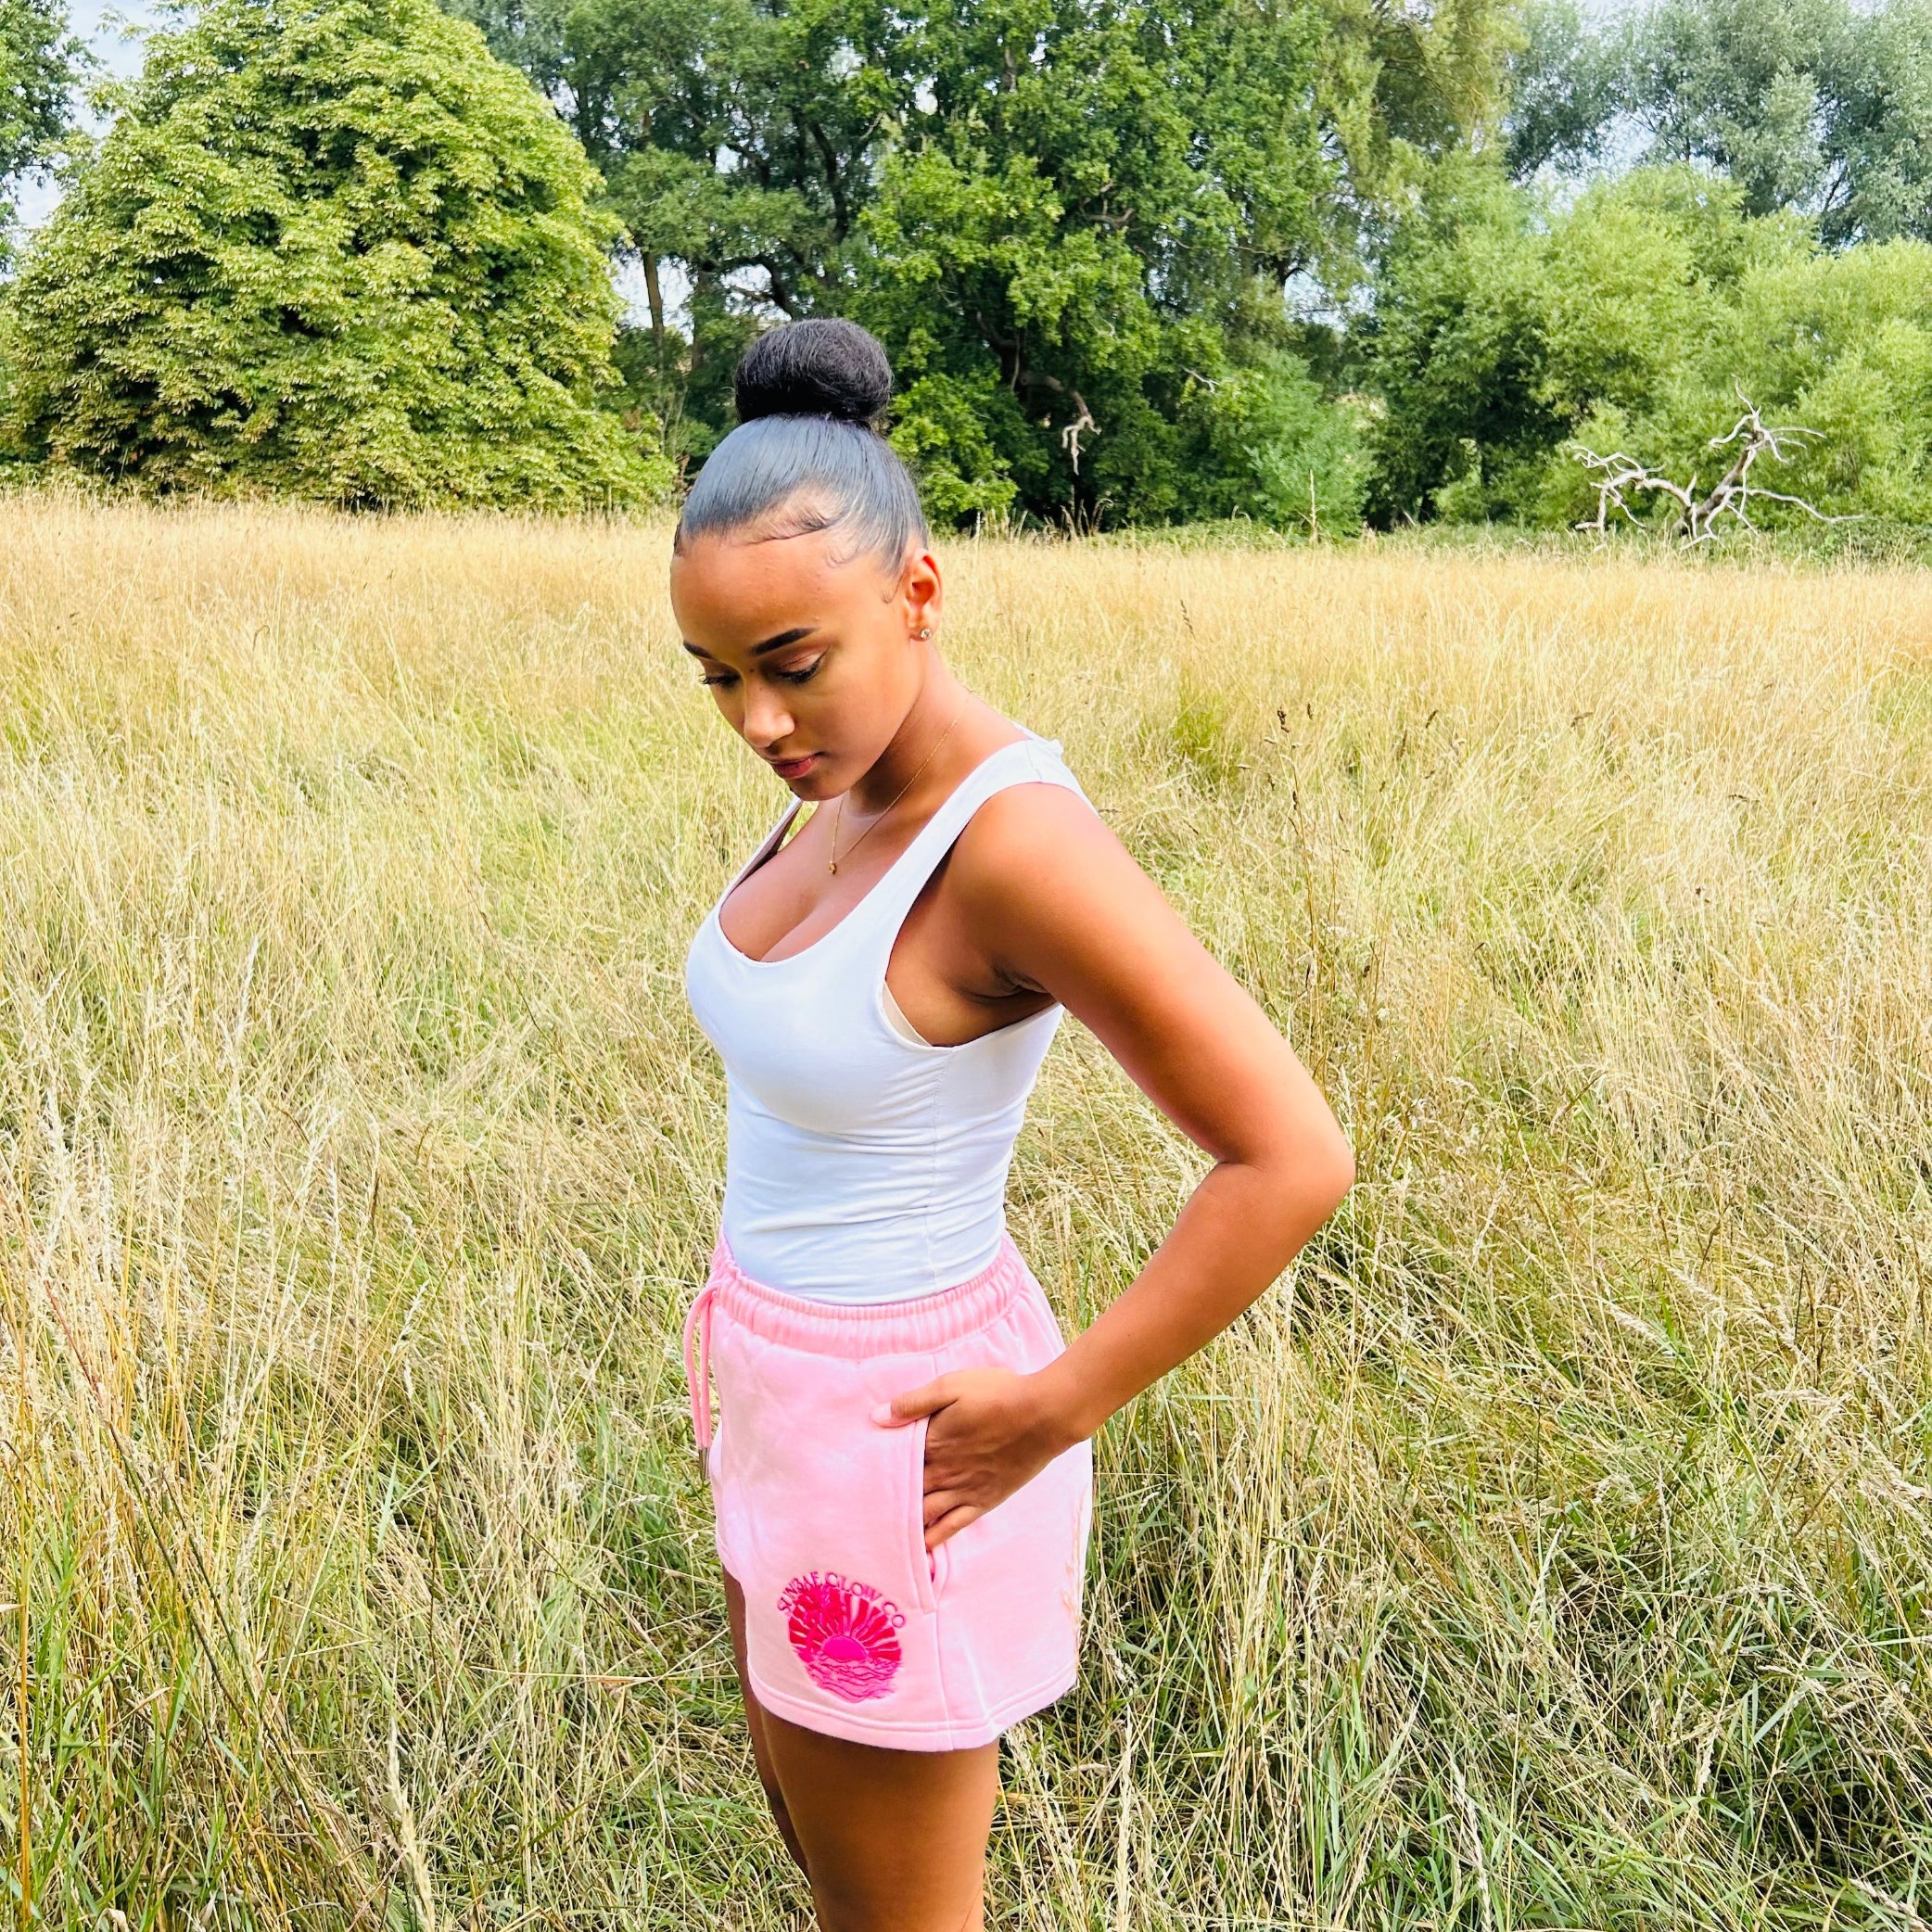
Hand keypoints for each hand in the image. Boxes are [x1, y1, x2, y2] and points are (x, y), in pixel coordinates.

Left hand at [873, 1368, 1080, 1550]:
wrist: (1043, 1415)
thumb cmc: (997, 1394)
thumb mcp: (952, 1386)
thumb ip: (914, 1403)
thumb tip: (877, 1417)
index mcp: (931, 1443)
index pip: (895, 1462)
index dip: (876, 1469)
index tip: (856, 1475)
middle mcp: (943, 1472)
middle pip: (905, 1492)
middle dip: (883, 1500)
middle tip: (858, 1511)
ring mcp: (963, 1490)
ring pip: (923, 1514)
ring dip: (902, 1523)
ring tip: (880, 1532)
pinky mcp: (983, 1501)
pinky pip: (951, 1527)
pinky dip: (933, 1539)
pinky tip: (919, 1547)